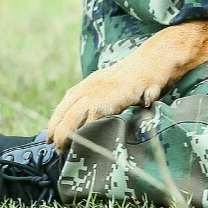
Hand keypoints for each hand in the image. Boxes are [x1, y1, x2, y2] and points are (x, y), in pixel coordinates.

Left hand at [47, 26, 199, 150]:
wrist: (157, 58)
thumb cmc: (139, 76)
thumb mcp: (115, 86)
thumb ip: (103, 100)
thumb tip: (90, 122)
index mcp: (90, 83)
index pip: (65, 103)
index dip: (55, 122)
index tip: (50, 138)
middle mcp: (92, 85)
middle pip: (66, 110)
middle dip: (58, 130)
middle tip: (56, 148)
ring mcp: (103, 89)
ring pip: (75, 113)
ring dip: (68, 132)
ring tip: (64, 147)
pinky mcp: (116, 94)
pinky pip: (96, 112)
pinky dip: (88, 127)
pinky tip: (85, 140)